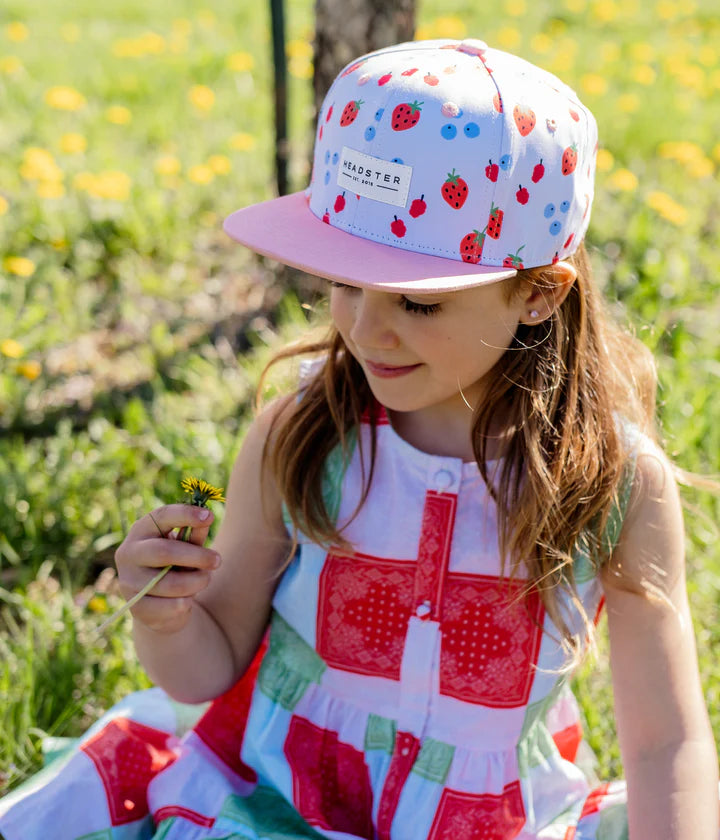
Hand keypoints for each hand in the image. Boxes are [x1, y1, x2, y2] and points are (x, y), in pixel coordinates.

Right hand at [114, 504, 220, 633]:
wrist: (160, 606)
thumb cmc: (175, 566)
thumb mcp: (186, 547)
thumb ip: (194, 535)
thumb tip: (207, 517)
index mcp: (141, 531)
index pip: (161, 516)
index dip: (186, 514)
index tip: (210, 516)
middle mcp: (128, 553)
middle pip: (164, 551)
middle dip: (197, 556)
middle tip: (218, 560)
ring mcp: (128, 581)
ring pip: (170, 583)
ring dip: (196, 582)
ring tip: (205, 580)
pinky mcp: (136, 607)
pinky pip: (168, 606)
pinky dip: (185, 603)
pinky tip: (188, 600)